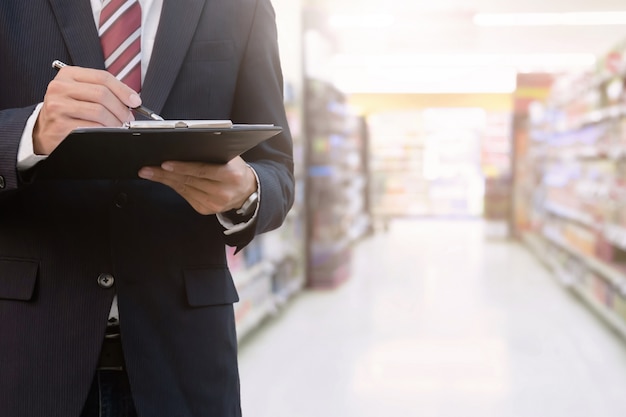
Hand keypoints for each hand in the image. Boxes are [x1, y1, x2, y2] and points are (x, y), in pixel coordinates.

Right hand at [33, 66, 140, 154]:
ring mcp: (58, 107)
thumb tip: (132, 99)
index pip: (102, 77)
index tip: (136, 101)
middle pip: (102, 94)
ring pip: (99, 112)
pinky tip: (107, 133)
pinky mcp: (59, 126)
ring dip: (115, 122)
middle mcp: (60, 88)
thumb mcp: (80, 93)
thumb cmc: (68, 111)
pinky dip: (105, 132)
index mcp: (67, 75)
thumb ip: (103, 90)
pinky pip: (91, 128)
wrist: (43, 130)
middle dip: (121, 109)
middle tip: (128, 119)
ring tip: (119, 127)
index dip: (123, 90)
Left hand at [138, 157, 257, 214]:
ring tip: (149, 172)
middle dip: (165, 174)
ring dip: (164, 181)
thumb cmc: (235, 169)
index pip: (202, 171)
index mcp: (231, 175)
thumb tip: (182, 147)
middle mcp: (223, 192)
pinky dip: (173, 187)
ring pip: (184, 189)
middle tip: (147, 168)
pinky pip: (185, 196)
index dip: (182, 167)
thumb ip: (212, 154)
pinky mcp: (206, 210)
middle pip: (189, 181)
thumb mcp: (231, 158)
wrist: (247, 191)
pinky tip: (163, 180)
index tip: (164, 164)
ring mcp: (214, 204)